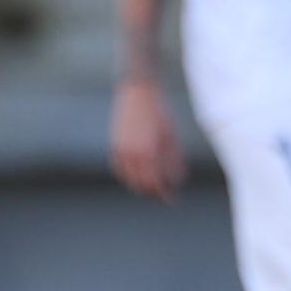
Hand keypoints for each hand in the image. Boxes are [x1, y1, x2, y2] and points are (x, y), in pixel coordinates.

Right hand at [110, 80, 186, 199]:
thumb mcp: (172, 136)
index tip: (172, 200)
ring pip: (128, 179)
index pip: (155, 184)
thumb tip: (176, 181)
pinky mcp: (114, 145)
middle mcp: (132, 153)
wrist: (138, 91)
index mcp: (149, 152)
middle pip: (141, 185)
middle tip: (165, 196)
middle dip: (154, 194)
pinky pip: (119, 169)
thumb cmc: (161, 112)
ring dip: (140, 187)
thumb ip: (174, 160)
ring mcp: (120, 149)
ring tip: (153, 188)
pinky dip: (128, 177)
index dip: (164, 195)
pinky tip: (138, 177)